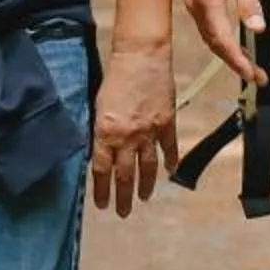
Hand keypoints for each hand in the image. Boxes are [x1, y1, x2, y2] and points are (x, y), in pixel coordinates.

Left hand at [90, 42, 179, 217]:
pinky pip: (169, 148)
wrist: (140, 57)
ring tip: (142, 198)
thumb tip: (100, 152)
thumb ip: (100, 131)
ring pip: (147, 167)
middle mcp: (127, 137)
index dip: (101, 190)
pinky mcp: (167, 123)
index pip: (101, 170)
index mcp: (105, 132)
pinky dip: (170, 161)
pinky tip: (170, 172)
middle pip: (124, 175)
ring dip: (144, 186)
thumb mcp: (98, 105)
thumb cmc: (115, 78)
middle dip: (122, 197)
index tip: (102, 205)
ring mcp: (149, 132)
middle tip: (122, 212)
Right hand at [181, 0, 264, 83]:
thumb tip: (258, 29)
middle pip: (215, 45)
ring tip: (249, 64)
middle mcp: (195, 7)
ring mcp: (192, 4)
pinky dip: (220, 40)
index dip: (239, 62)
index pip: (223, 42)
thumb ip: (249, 3)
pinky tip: (233, 41)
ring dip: (228, 54)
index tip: (254, 75)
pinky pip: (207, 28)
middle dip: (235, 63)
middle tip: (256, 76)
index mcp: (207, 2)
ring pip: (210, 38)